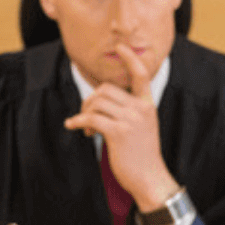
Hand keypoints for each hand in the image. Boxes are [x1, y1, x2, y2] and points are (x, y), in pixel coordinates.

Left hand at [63, 44, 179, 209]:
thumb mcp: (142, 126)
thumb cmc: (142, 154)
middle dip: (90, 100)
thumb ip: (128, 110)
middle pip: (106, 89)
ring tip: (86, 129)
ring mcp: (131, 119)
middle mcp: (141, 108)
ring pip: (97, 102)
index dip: (130, 58)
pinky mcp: (118, 132)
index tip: (120, 46)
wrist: (150, 178)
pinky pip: (91, 118)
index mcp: (148, 104)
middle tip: (87, 118)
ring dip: (85, 113)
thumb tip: (99, 99)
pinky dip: (78, 122)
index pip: (141, 74)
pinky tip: (74, 128)